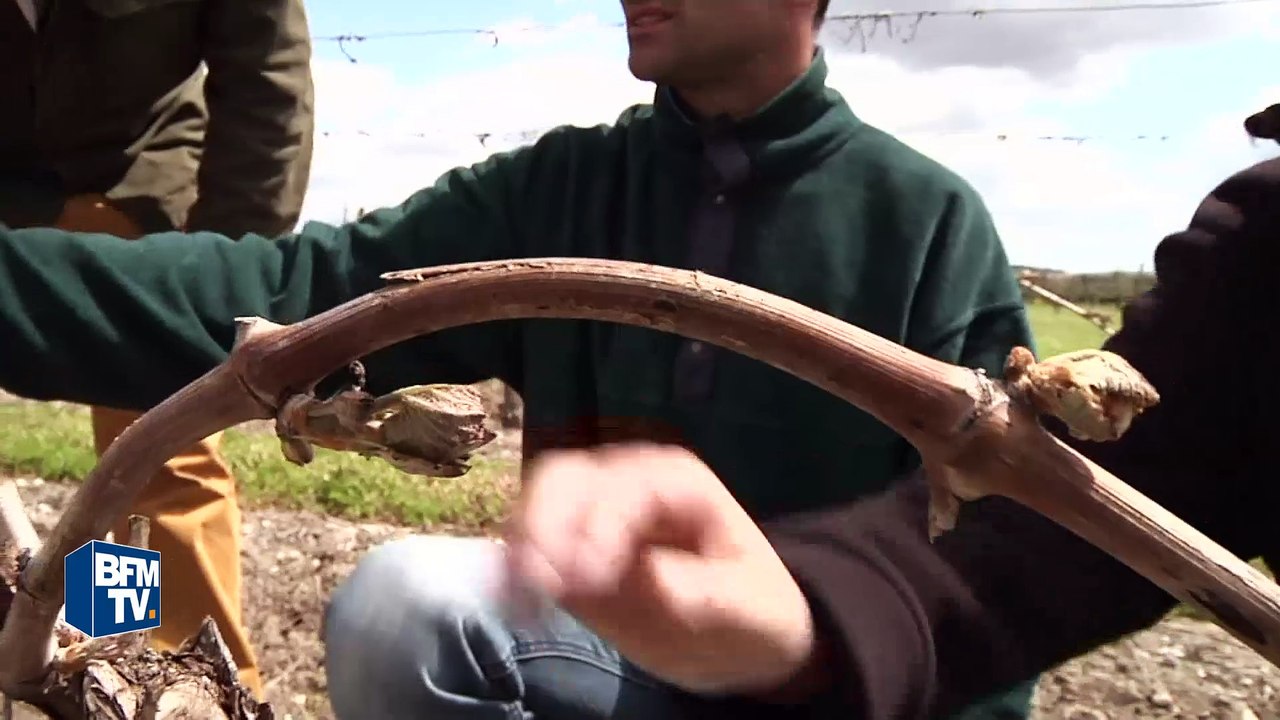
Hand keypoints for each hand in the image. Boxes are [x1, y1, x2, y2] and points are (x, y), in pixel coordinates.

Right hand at [501, 442, 823, 697]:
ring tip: (516, 602)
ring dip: (518, 546)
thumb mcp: (742, 608)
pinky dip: (514, 567)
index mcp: (674, 482)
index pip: (619, 490)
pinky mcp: (571, 543)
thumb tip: (646, 573)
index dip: (592, 529)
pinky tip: (514, 604)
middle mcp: (626, 481)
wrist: (742, 633)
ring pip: (536, 503)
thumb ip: (697, 591)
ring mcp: (593, 507)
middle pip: (563, 479)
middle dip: (539, 527)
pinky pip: (529, 540)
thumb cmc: (753, 611)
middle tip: (533, 588)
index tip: (581, 583)